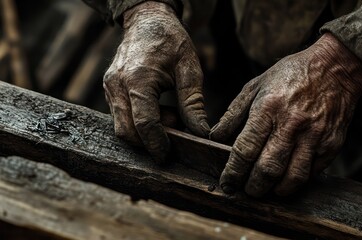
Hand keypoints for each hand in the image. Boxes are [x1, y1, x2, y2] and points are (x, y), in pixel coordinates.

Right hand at [103, 2, 208, 162]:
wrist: (147, 20)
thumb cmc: (170, 40)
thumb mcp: (189, 68)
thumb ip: (193, 103)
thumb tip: (200, 133)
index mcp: (138, 78)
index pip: (145, 123)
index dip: (158, 144)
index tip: (169, 156)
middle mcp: (117, 85)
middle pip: (127, 131)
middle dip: (150, 141)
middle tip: (176, 131)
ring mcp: (109, 87)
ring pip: (121, 126)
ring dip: (145, 132)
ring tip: (170, 115)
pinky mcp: (109, 89)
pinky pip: (121, 116)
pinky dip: (139, 122)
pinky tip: (158, 110)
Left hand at [210, 33, 361, 196]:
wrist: (335, 68)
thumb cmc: (290, 75)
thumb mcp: (255, 86)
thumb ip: (233, 113)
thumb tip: (215, 137)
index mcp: (268, 108)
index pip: (245, 150)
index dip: (233, 172)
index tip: (227, 183)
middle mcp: (291, 124)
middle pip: (267, 169)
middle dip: (253, 187)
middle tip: (246, 191)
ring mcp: (314, 136)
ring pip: (292, 178)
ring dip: (275, 190)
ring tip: (267, 189)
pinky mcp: (332, 144)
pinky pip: (312, 173)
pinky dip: (297, 181)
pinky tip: (287, 179)